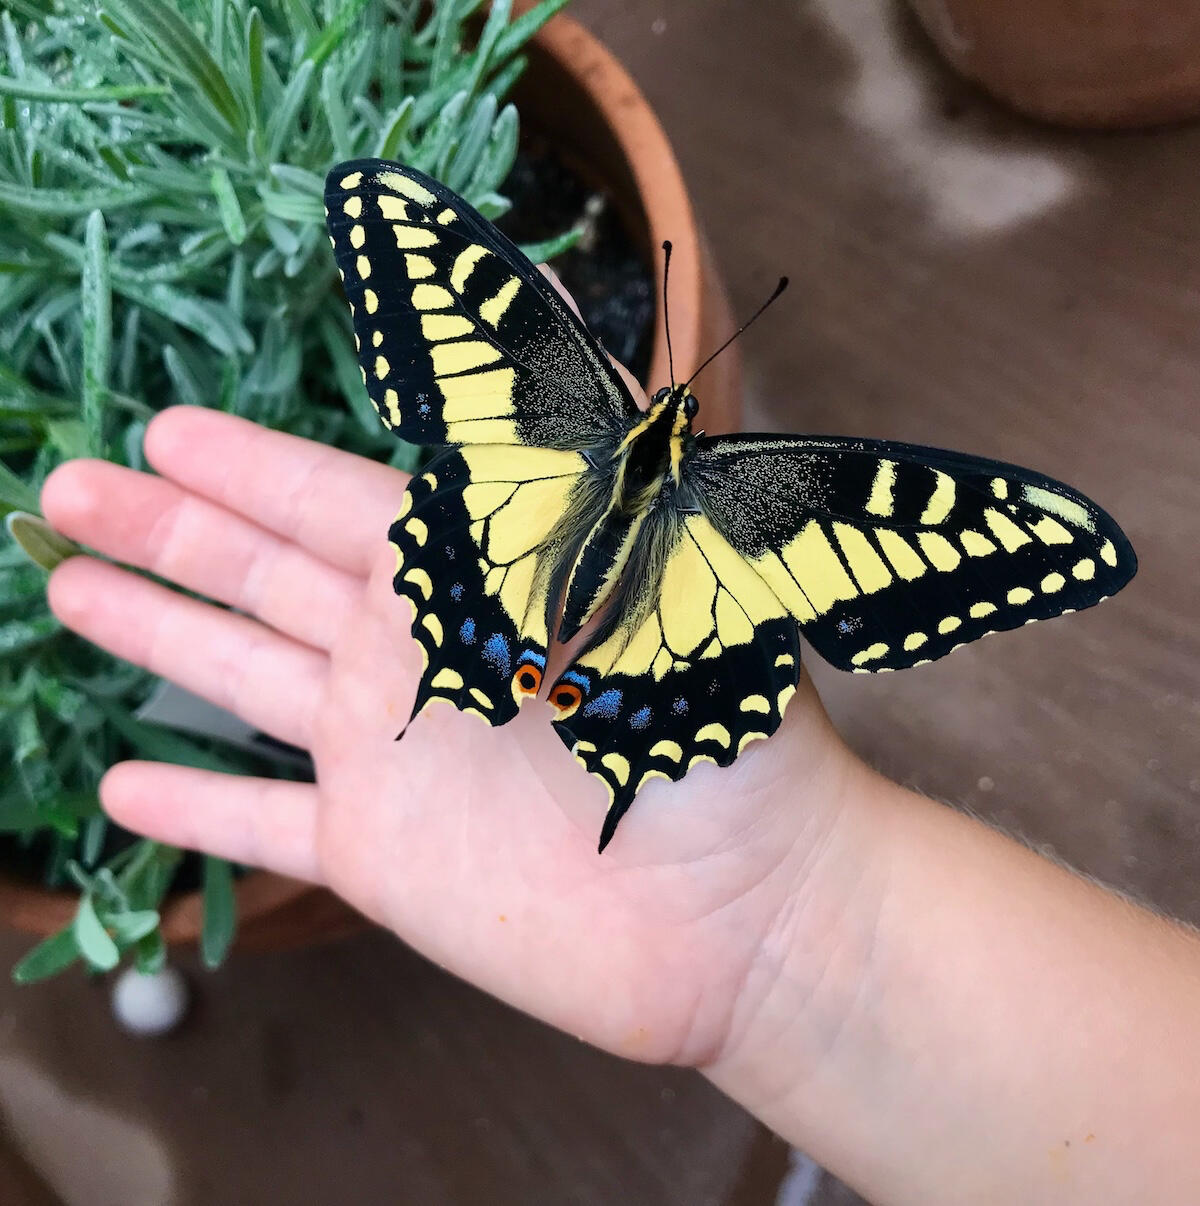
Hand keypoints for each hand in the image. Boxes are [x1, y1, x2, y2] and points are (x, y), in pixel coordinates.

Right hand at [42, 402, 865, 1067]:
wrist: (742, 909)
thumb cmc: (718, 730)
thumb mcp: (657, 572)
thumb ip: (577, 472)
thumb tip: (544, 326)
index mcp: (473, 580)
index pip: (335, 503)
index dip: (247, 468)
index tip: (163, 434)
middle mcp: (418, 655)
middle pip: (266, 576)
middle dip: (165, 531)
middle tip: (66, 489)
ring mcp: (391, 755)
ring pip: (247, 680)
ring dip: (158, 636)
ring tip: (63, 589)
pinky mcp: (381, 857)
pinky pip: (264, 826)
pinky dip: (198, 806)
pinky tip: (119, 782)